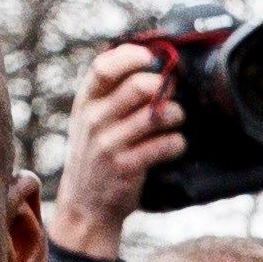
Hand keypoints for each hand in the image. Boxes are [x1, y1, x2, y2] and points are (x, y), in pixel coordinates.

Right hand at [49, 43, 186, 261]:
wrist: (85, 205)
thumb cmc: (96, 154)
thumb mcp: (90, 120)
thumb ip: (111, 93)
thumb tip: (149, 62)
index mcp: (86, 102)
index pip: (103, 67)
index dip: (130, 56)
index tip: (150, 57)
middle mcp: (94, 120)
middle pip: (137, 87)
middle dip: (164, 87)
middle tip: (173, 93)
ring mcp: (109, 144)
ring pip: (155, 115)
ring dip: (176, 114)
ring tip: (177, 119)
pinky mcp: (126, 167)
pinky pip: (163, 146)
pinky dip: (177, 143)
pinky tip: (176, 144)